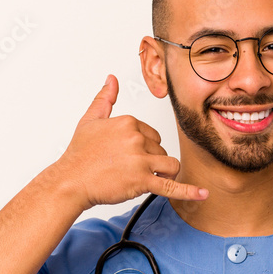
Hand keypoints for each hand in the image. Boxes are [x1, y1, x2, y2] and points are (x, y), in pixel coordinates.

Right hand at [57, 74, 207, 208]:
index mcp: (128, 122)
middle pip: (161, 149)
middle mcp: (137, 139)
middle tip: (127, 168)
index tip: (127, 154)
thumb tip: (111, 79)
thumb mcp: (90, 120)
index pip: (152, 133)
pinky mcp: (142, 181)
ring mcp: (141, 160)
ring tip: (146, 177)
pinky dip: (188, 191)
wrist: (70, 181)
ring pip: (170, 165)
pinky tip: (202, 194)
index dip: (143, 146)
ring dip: (163, 172)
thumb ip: (105, 98)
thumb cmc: (79, 154)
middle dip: (151, 160)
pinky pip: (171, 186)